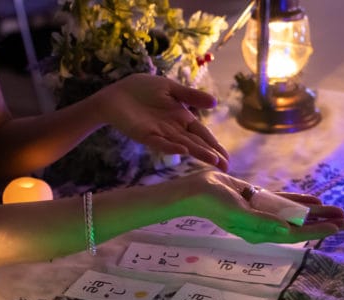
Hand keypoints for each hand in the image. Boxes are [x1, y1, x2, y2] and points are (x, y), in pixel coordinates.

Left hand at [95, 73, 228, 170]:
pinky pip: (160, 142)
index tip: (227, 159)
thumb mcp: (170, 88)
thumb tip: (215, 102)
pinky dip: (171, 146)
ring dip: (197, 152)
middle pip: (196, 143)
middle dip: (211, 154)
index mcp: (182, 118)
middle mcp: (174, 129)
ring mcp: (160, 133)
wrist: (115, 94)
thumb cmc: (142, 89)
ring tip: (212, 160)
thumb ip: (191, 95)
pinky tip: (183, 149)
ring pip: (183, 145)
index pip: (203, 134)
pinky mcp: (145, 135)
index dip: (215, 145)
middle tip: (226, 167)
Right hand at [177, 171, 343, 243]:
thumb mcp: (238, 213)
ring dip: (316, 212)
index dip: (317, 231)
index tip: (337, 227)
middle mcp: (265, 225)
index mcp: (260, 233)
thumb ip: (262, 222)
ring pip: (295, 214)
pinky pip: (285, 201)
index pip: (295, 235)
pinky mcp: (259, 199)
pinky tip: (314, 198)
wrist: (198, 190)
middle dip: (323, 222)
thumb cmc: (215, 203)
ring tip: (337, 209)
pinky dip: (300, 201)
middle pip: (300, 225)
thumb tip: (286, 230)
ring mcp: (263, 212)